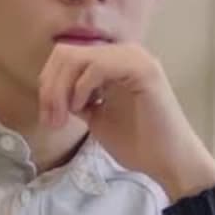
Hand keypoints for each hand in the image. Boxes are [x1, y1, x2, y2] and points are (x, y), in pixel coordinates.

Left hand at [38, 42, 214, 199]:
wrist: (167, 161)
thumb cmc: (136, 141)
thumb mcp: (94, 114)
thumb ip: (75, 97)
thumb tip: (48, 90)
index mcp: (112, 61)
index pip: (65, 56)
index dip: (48, 84)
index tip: (49, 117)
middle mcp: (123, 52)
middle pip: (65, 53)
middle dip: (50, 87)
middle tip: (52, 119)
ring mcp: (134, 57)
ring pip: (76, 57)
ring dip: (61, 89)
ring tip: (64, 117)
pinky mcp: (142, 69)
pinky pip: (96, 66)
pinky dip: (80, 88)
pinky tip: (84, 108)